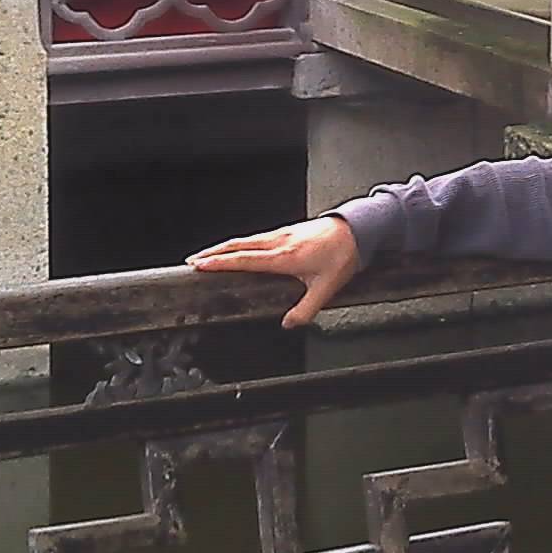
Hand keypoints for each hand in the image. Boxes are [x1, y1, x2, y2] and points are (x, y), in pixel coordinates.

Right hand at [185, 216, 360, 327]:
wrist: (358, 228)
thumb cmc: (343, 254)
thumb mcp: (327, 288)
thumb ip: (306, 310)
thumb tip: (289, 324)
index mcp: (284, 256)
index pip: (244, 260)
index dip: (219, 263)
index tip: (199, 266)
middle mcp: (279, 241)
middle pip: (237, 245)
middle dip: (212, 253)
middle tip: (193, 261)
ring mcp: (283, 233)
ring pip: (246, 239)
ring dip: (225, 247)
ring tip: (209, 255)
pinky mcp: (288, 230)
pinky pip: (257, 237)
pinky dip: (241, 243)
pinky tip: (240, 249)